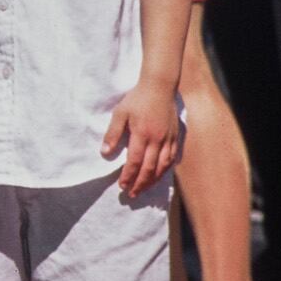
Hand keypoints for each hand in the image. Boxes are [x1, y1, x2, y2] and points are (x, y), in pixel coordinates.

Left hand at [102, 79, 180, 195]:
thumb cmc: (137, 99)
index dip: (128, 176)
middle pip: (149, 168)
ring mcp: (168, 139)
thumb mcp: (120, 113)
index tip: (122, 185)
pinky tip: (158, 175)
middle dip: (140, 183)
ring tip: (143, 189)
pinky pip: (172, 158)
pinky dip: (165, 170)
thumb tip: (104, 152)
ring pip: (162, 166)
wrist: (159, 86)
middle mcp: (157, 140)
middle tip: (131, 194)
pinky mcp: (176, 137)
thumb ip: (113, 133)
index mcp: (142, 134)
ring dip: (152, 180)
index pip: (134, 161)